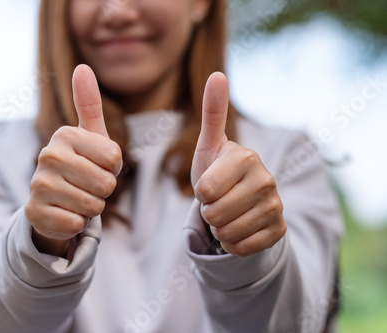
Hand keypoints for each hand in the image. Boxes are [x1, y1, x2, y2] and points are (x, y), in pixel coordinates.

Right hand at [25, 64, 122, 256]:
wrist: (53, 199)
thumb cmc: (81, 164)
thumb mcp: (90, 136)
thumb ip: (89, 103)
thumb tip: (83, 66)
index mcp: (65, 135)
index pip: (114, 158)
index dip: (113, 168)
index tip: (98, 165)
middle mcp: (47, 156)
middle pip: (105, 184)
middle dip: (104, 191)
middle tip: (87, 184)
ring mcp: (38, 185)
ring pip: (92, 206)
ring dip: (91, 208)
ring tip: (77, 197)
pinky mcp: (33, 212)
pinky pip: (75, 224)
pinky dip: (77, 223)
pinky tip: (65, 212)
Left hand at [191, 73, 285, 256]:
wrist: (238, 201)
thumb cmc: (218, 171)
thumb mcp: (209, 144)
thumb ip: (212, 112)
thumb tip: (217, 74)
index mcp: (246, 157)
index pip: (206, 190)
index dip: (201, 192)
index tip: (210, 184)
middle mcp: (266, 179)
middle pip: (215, 214)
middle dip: (208, 212)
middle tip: (218, 201)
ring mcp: (276, 206)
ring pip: (227, 233)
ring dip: (219, 228)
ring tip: (227, 213)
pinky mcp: (279, 230)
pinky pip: (242, 248)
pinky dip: (233, 243)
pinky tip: (239, 227)